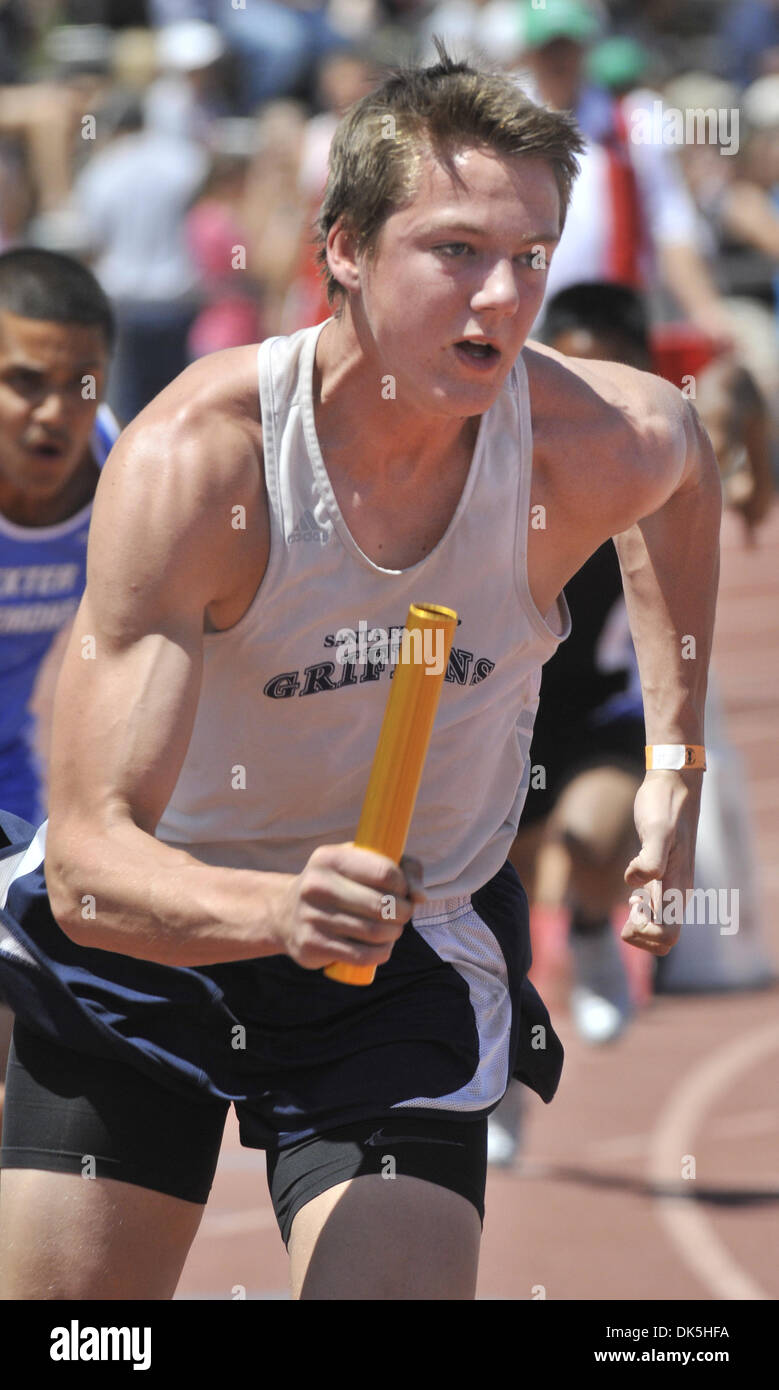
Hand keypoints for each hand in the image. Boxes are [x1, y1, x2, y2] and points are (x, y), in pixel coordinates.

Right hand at [273, 843, 424, 970]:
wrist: (286, 912)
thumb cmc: (338, 884)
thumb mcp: (363, 863)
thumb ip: (402, 869)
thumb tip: (420, 897)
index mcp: (329, 858)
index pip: (384, 873)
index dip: (403, 886)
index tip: (403, 892)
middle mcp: (316, 885)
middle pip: (382, 906)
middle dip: (403, 913)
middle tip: (402, 915)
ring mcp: (311, 917)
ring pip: (374, 932)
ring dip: (394, 934)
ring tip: (393, 930)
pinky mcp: (311, 945)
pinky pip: (361, 955)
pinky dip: (381, 953)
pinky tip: (383, 947)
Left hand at [621, 770, 701, 954]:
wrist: (672, 784)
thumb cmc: (664, 806)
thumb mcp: (657, 830)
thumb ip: (650, 858)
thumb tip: (634, 883)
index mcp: (678, 887)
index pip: (667, 936)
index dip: (645, 936)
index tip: (629, 912)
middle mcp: (678, 890)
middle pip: (665, 938)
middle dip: (642, 935)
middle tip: (628, 909)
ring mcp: (672, 883)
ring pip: (661, 924)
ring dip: (642, 923)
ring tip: (632, 901)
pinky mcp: (664, 874)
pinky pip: (657, 907)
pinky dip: (643, 910)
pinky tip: (634, 892)